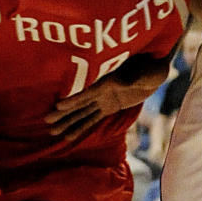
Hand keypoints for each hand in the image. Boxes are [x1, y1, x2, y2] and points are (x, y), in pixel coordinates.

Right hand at [45, 56, 169, 140]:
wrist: (154, 65)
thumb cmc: (153, 64)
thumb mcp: (148, 71)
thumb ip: (136, 77)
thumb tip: (122, 83)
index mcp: (109, 82)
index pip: (89, 93)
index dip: (74, 100)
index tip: (58, 105)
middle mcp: (102, 91)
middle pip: (80, 104)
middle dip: (64, 113)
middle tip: (47, 122)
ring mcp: (104, 99)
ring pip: (82, 114)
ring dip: (68, 122)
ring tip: (52, 132)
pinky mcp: (109, 106)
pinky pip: (92, 119)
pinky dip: (81, 127)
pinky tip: (69, 136)